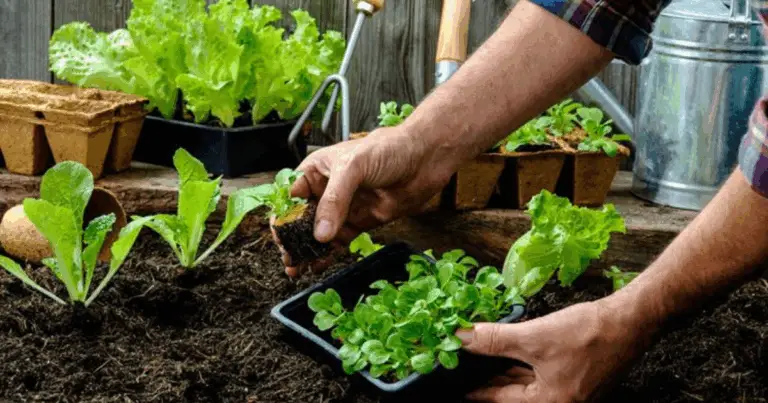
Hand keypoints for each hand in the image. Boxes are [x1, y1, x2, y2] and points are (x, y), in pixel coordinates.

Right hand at [278, 126, 452, 276]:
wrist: (425, 158)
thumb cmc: (388, 149)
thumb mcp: (353, 167)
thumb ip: (334, 200)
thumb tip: (320, 234)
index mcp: (317, 170)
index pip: (290, 196)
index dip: (282, 217)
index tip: (280, 237)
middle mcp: (326, 190)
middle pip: (301, 219)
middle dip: (292, 239)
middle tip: (288, 258)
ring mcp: (344, 208)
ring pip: (318, 234)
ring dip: (307, 251)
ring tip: (297, 268)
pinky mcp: (360, 222)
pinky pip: (339, 242)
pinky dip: (327, 254)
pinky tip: (317, 265)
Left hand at [457, 300, 650, 402]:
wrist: (631, 321)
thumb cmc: (589, 334)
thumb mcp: (534, 337)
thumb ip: (495, 340)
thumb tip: (462, 338)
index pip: (499, 399)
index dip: (474, 389)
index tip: (452, 382)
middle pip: (513, 394)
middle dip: (488, 379)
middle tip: (462, 366)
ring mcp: (569, 394)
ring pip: (526, 384)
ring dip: (504, 371)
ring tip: (479, 358)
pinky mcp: (574, 379)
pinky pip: (539, 376)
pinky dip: (522, 365)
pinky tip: (506, 353)